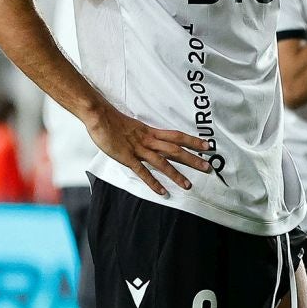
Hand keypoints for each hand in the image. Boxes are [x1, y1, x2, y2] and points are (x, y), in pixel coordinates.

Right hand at [86, 103, 213, 196]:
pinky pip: (142, 171)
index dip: (193, 140)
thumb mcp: (135, 126)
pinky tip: (162, 192)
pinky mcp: (127, 157)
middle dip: (192, 159)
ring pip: (162, 162)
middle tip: (207, 167)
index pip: (177, 136)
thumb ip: (145, 135)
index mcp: (151, 132)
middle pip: (175, 150)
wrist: (99, 115)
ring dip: (176, 174)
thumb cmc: (114, 121)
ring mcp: (138, 149)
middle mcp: (148, 140)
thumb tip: (154, 140)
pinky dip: (152, 182)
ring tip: (188, 185)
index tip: (207, 145)